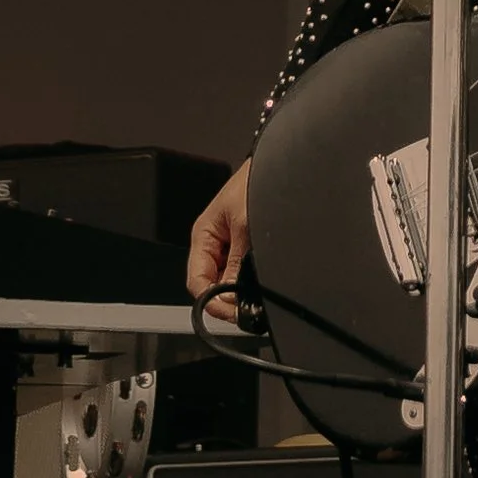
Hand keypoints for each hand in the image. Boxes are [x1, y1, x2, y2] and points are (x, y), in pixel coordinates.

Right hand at [187, 159, 251, 313]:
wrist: (280, 165)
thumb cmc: (258, 181)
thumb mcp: (246, 226)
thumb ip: (236, 263)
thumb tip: (229, 297)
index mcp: (204, 235)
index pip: (196, 279)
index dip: (210, 300)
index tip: (228, 313)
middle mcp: (214, 242)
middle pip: (210, 283)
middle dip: (224, 299)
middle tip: (244, 313)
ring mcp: (230, 245)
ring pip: (226, 280)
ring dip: (237, 292)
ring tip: (253, 302)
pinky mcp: (245, 245)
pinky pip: (240, 271)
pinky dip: (247, 283)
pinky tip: (258, 289)